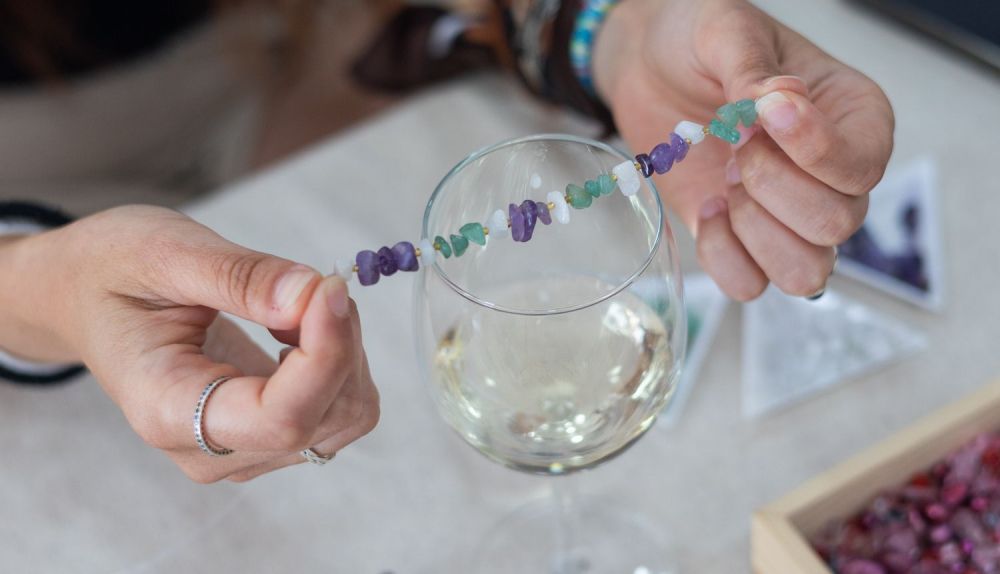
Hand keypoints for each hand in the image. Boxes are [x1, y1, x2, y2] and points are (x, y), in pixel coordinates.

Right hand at [0, 206, 377, 482]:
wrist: (82, 298)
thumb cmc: (110, 271)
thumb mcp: (164, 252)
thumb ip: (241, 278)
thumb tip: (311, 296)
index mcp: (167, 411)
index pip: (281, 419)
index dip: (326, 356)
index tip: (332, 287)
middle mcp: (208, 450)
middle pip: (324, 419)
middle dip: (340, 343)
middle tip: (314, 281)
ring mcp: (241, 450)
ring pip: (344, 415)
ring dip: (344, 350)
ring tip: (294, 302)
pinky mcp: (266, 435)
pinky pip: (338, 407)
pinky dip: (339, 359)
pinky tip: (297, 328)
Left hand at [592, 0, 892, 299]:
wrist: (647, 65)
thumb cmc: (698, 40)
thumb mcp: (725, 31)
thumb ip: (753, 67)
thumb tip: (782, 100)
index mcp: (854, 117)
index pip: (864, 166)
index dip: (814, 152)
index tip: (765, 114)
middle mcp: (833, 176)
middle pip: (835, 224)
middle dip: (771, 186)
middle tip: (736, 143)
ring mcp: (789, 216)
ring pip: (805, 271)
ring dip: (753, 229)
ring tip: (726, 180)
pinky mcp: (741, 240)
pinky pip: (750, 285)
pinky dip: (724, 256)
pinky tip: (707, 208)